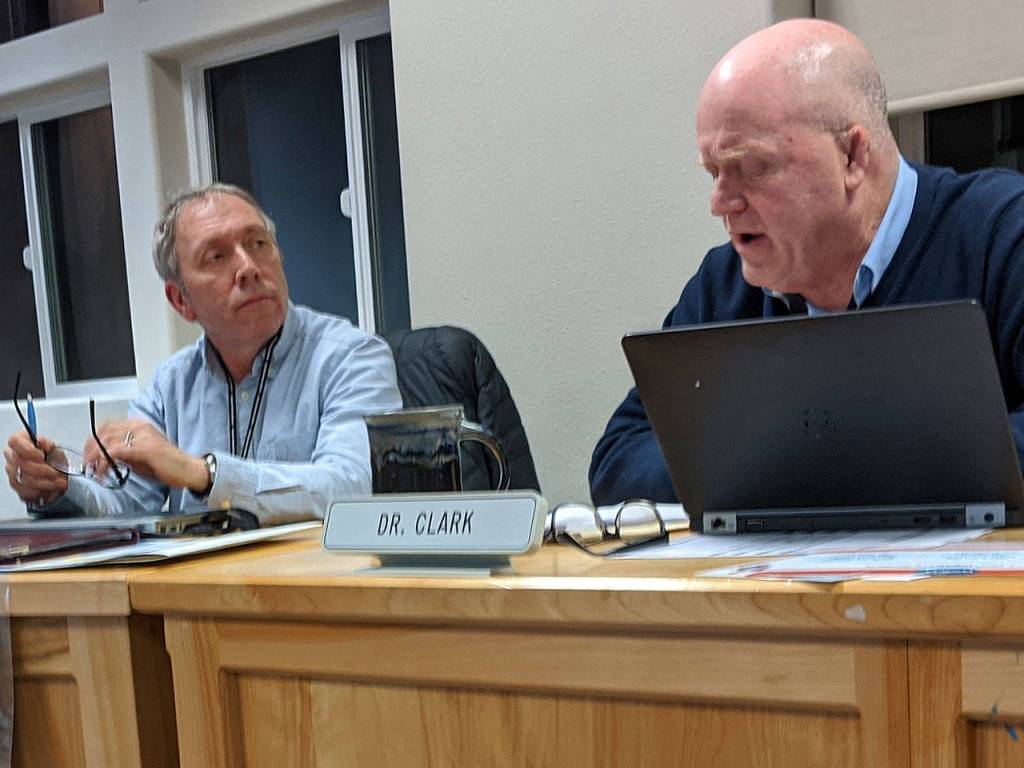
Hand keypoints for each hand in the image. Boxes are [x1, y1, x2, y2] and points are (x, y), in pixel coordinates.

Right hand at [4, 431, 67, 505]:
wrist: (58, 475)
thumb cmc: (54, 459)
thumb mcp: (55, 448)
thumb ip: (47, 444)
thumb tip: (41, 442)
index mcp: (20, 442)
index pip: (14, 441)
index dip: (27, 450)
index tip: (42, 456)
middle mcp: (13, 457)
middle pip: (19, 463)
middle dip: (41, 470)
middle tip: (55, 472)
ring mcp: (13, 473)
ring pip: (24, 480)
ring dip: (46, 483)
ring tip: (59, 482)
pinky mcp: (18, 488)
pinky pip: (26, 493)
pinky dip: (42, 492)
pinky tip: (52, 489)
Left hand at [84, 419, 209, 493]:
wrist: (187, 470)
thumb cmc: (168, 464)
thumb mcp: (140, 455)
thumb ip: (123, 452)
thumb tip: (105, 457)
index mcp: (139, 425)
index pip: (106, 426)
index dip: (92, 440)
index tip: (88, 454)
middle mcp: (140, 426)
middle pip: (103, 432)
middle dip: (90, 450)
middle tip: (88, 464)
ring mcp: (142, 436)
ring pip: (106, 441)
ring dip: (95, 458)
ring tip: (94, 470)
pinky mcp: (144, 448)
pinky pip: (115, 453)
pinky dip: (105, 463)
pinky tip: (104, 472)